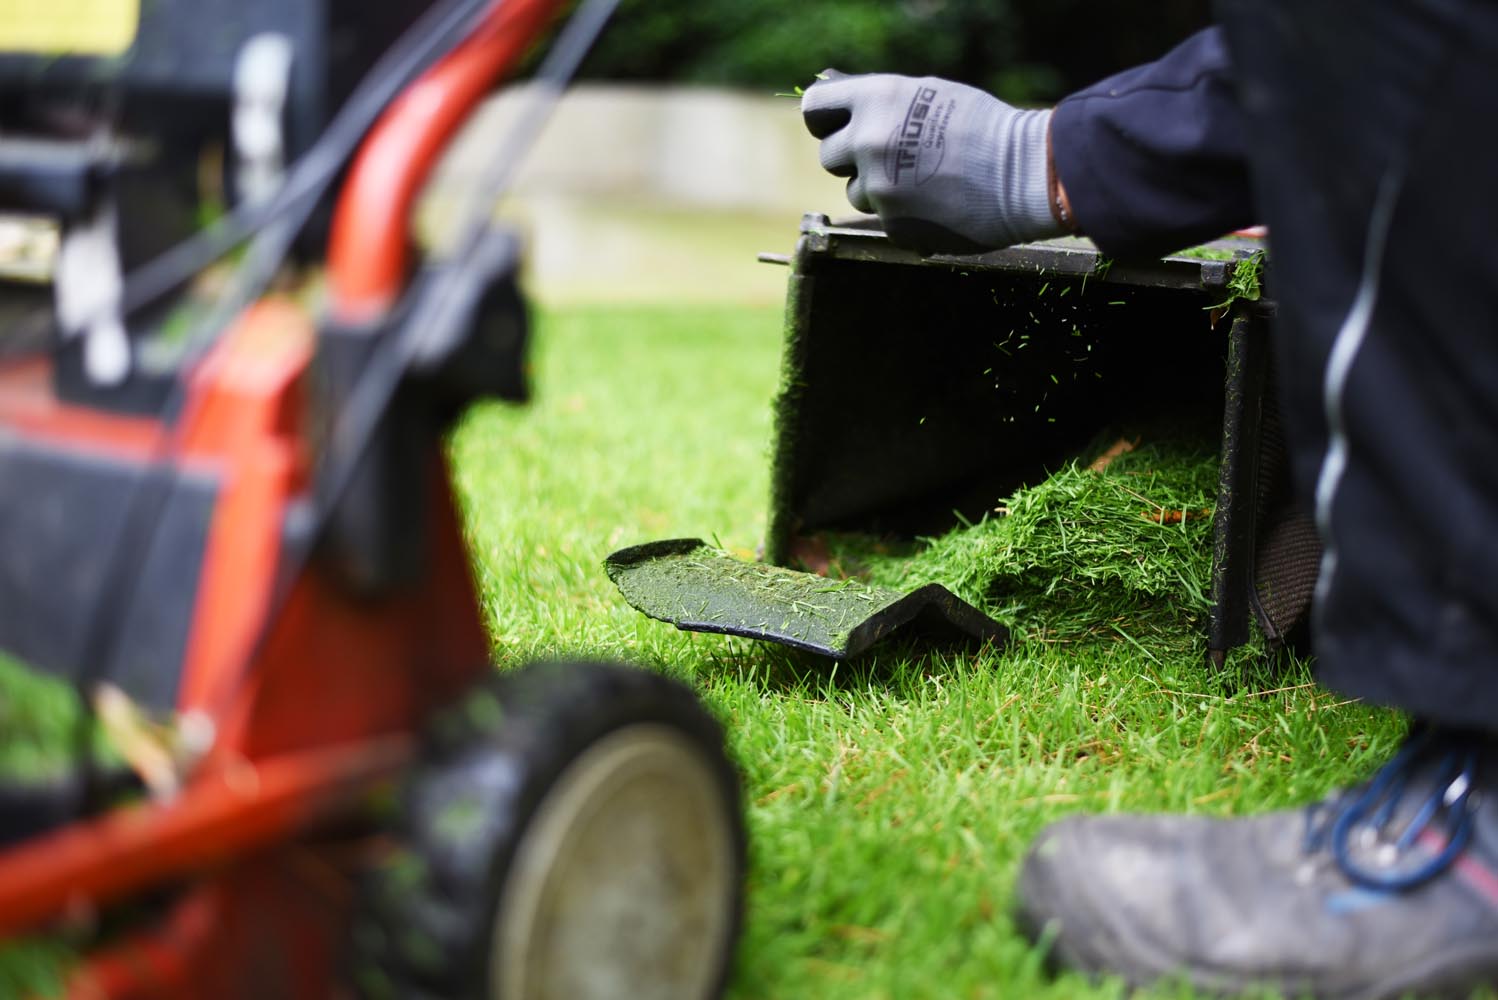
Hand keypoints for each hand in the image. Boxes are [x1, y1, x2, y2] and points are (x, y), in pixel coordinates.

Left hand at [801, 70, 1060, 252]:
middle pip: (829, 156)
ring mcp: (879, 188)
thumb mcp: (928, 94)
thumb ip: (879, 101)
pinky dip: (902, 213)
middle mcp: (869, 143)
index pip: (815, 107)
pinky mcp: (892, 225)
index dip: (825, 118)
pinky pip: (883, 217)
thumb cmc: (981, 127)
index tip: (835, 125)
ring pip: (856, 192)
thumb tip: (837, 100)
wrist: (1024, 175)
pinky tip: (935, 202)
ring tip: (924, 180)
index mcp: (875, 101)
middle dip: (852, 157)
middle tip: (892, 155)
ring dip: (878, 188)